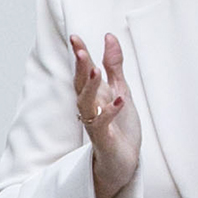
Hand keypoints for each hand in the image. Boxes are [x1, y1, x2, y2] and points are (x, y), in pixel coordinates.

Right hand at [72, 35, 141, 197]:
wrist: (123, 161)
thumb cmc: (120, 127)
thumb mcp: (120, 89)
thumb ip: (114, 65)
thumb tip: (109, 37)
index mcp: (95, 94)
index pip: (84, 70)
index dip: (80, 54)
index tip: (75, 38)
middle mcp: (91, 107)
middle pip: (80, 84)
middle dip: (79, 67)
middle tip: (79, 51)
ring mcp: (95, 123)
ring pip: (86, 103)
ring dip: (90, 87)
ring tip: (95, 70)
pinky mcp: (103, 139)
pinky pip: (103, 124)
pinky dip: (110, 113)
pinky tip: (119, 102)